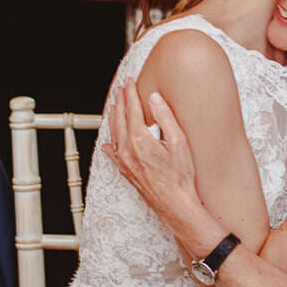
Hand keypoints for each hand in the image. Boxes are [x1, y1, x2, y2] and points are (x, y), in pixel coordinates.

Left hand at [103, 80, 200, 221]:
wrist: (174, 205)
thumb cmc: (180, 176)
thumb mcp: (178, 142)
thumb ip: (165, 117)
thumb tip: (153, 98)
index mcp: (139, 139)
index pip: (132, 109)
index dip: (131, 93)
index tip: (130, 82)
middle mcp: (127, 149)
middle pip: (120, 119)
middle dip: (120, 102)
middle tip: (120, 89)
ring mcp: (124, 162)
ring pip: (114, 135)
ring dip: (113, 118)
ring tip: (113, 107)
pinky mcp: (126, 172)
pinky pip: (113, 155)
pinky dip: (109, 145)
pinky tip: (106, 144)